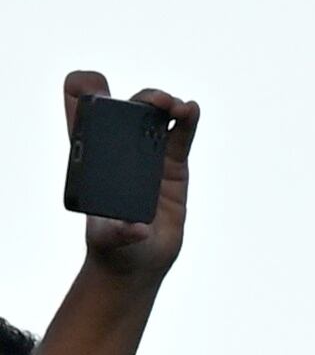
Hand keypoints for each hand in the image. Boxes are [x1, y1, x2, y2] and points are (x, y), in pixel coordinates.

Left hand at [63, 74, 196, 282]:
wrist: (138, 263)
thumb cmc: (114, 248)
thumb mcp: (109, 238)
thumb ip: (120, 231)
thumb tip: (136, 226)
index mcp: (93, 159)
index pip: (82, 116)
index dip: (85, 94)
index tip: (100, 91)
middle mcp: (120, 153)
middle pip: (127, 111)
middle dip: (141, 99)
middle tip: (155, 104)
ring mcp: (148, 158)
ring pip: (156, 120)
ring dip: (166, 106)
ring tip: (178, 107)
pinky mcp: (173, 168)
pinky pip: (180, 138)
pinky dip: (187, 122)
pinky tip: (192, 110)